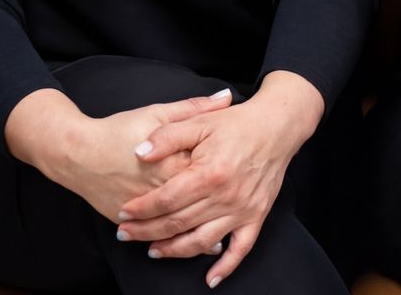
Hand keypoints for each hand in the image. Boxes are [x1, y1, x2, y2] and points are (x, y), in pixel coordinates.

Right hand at [10, 87, 232, 222]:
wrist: (75, 152)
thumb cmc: (118, 130)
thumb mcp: (158, 113)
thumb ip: (194, 109)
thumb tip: (226, 97)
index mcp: (172, 163)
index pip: (206, 174)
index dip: (226, 175)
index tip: (245, 174)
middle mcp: (158, 190)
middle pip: (195, 205)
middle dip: (218, 212)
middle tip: (239, 213)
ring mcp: (141, 208)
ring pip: (173, 227)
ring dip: (198, 238)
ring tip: (218, 243)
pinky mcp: (126, 219)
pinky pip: (154, 235)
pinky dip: (171, 242)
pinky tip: (186, 247)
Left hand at [115, 72, 322, 287]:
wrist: (277, 126)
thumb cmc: (238, 123)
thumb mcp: (200, 122)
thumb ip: (167, 136)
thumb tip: (139, 152)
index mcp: (210, 172)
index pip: (166, 199)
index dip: (141, 208)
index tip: (123, 212)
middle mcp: (226, 196)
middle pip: (178, 223)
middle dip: (147, 231)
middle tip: (125, 234)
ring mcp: (243, 209)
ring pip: (202, 241)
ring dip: (174, 250)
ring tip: (153, 250)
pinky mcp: (257, 215)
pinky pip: (241, 248)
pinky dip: (226, 266)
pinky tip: (210, 278)